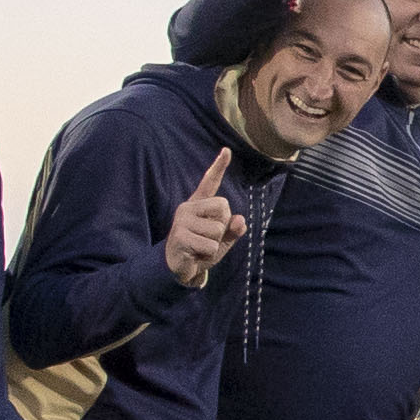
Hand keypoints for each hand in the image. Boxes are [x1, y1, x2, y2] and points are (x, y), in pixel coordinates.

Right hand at [159, 147, 241, 285]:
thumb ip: (233, 230)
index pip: (209, 182)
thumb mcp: (222, 240)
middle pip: (224, 207)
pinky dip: (208, 254)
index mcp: (199, 204)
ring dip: (215, 244)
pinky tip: (196, 254)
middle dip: (223, 227)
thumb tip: (240, 220)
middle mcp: (188, 207)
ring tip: (200, 247)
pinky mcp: (180, 236)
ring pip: (218, 229)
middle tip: (207, 238)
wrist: (179, 268)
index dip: (218, 166)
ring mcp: (182, 221)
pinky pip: (211, 245)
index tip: (227, 151)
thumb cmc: (201, 249)